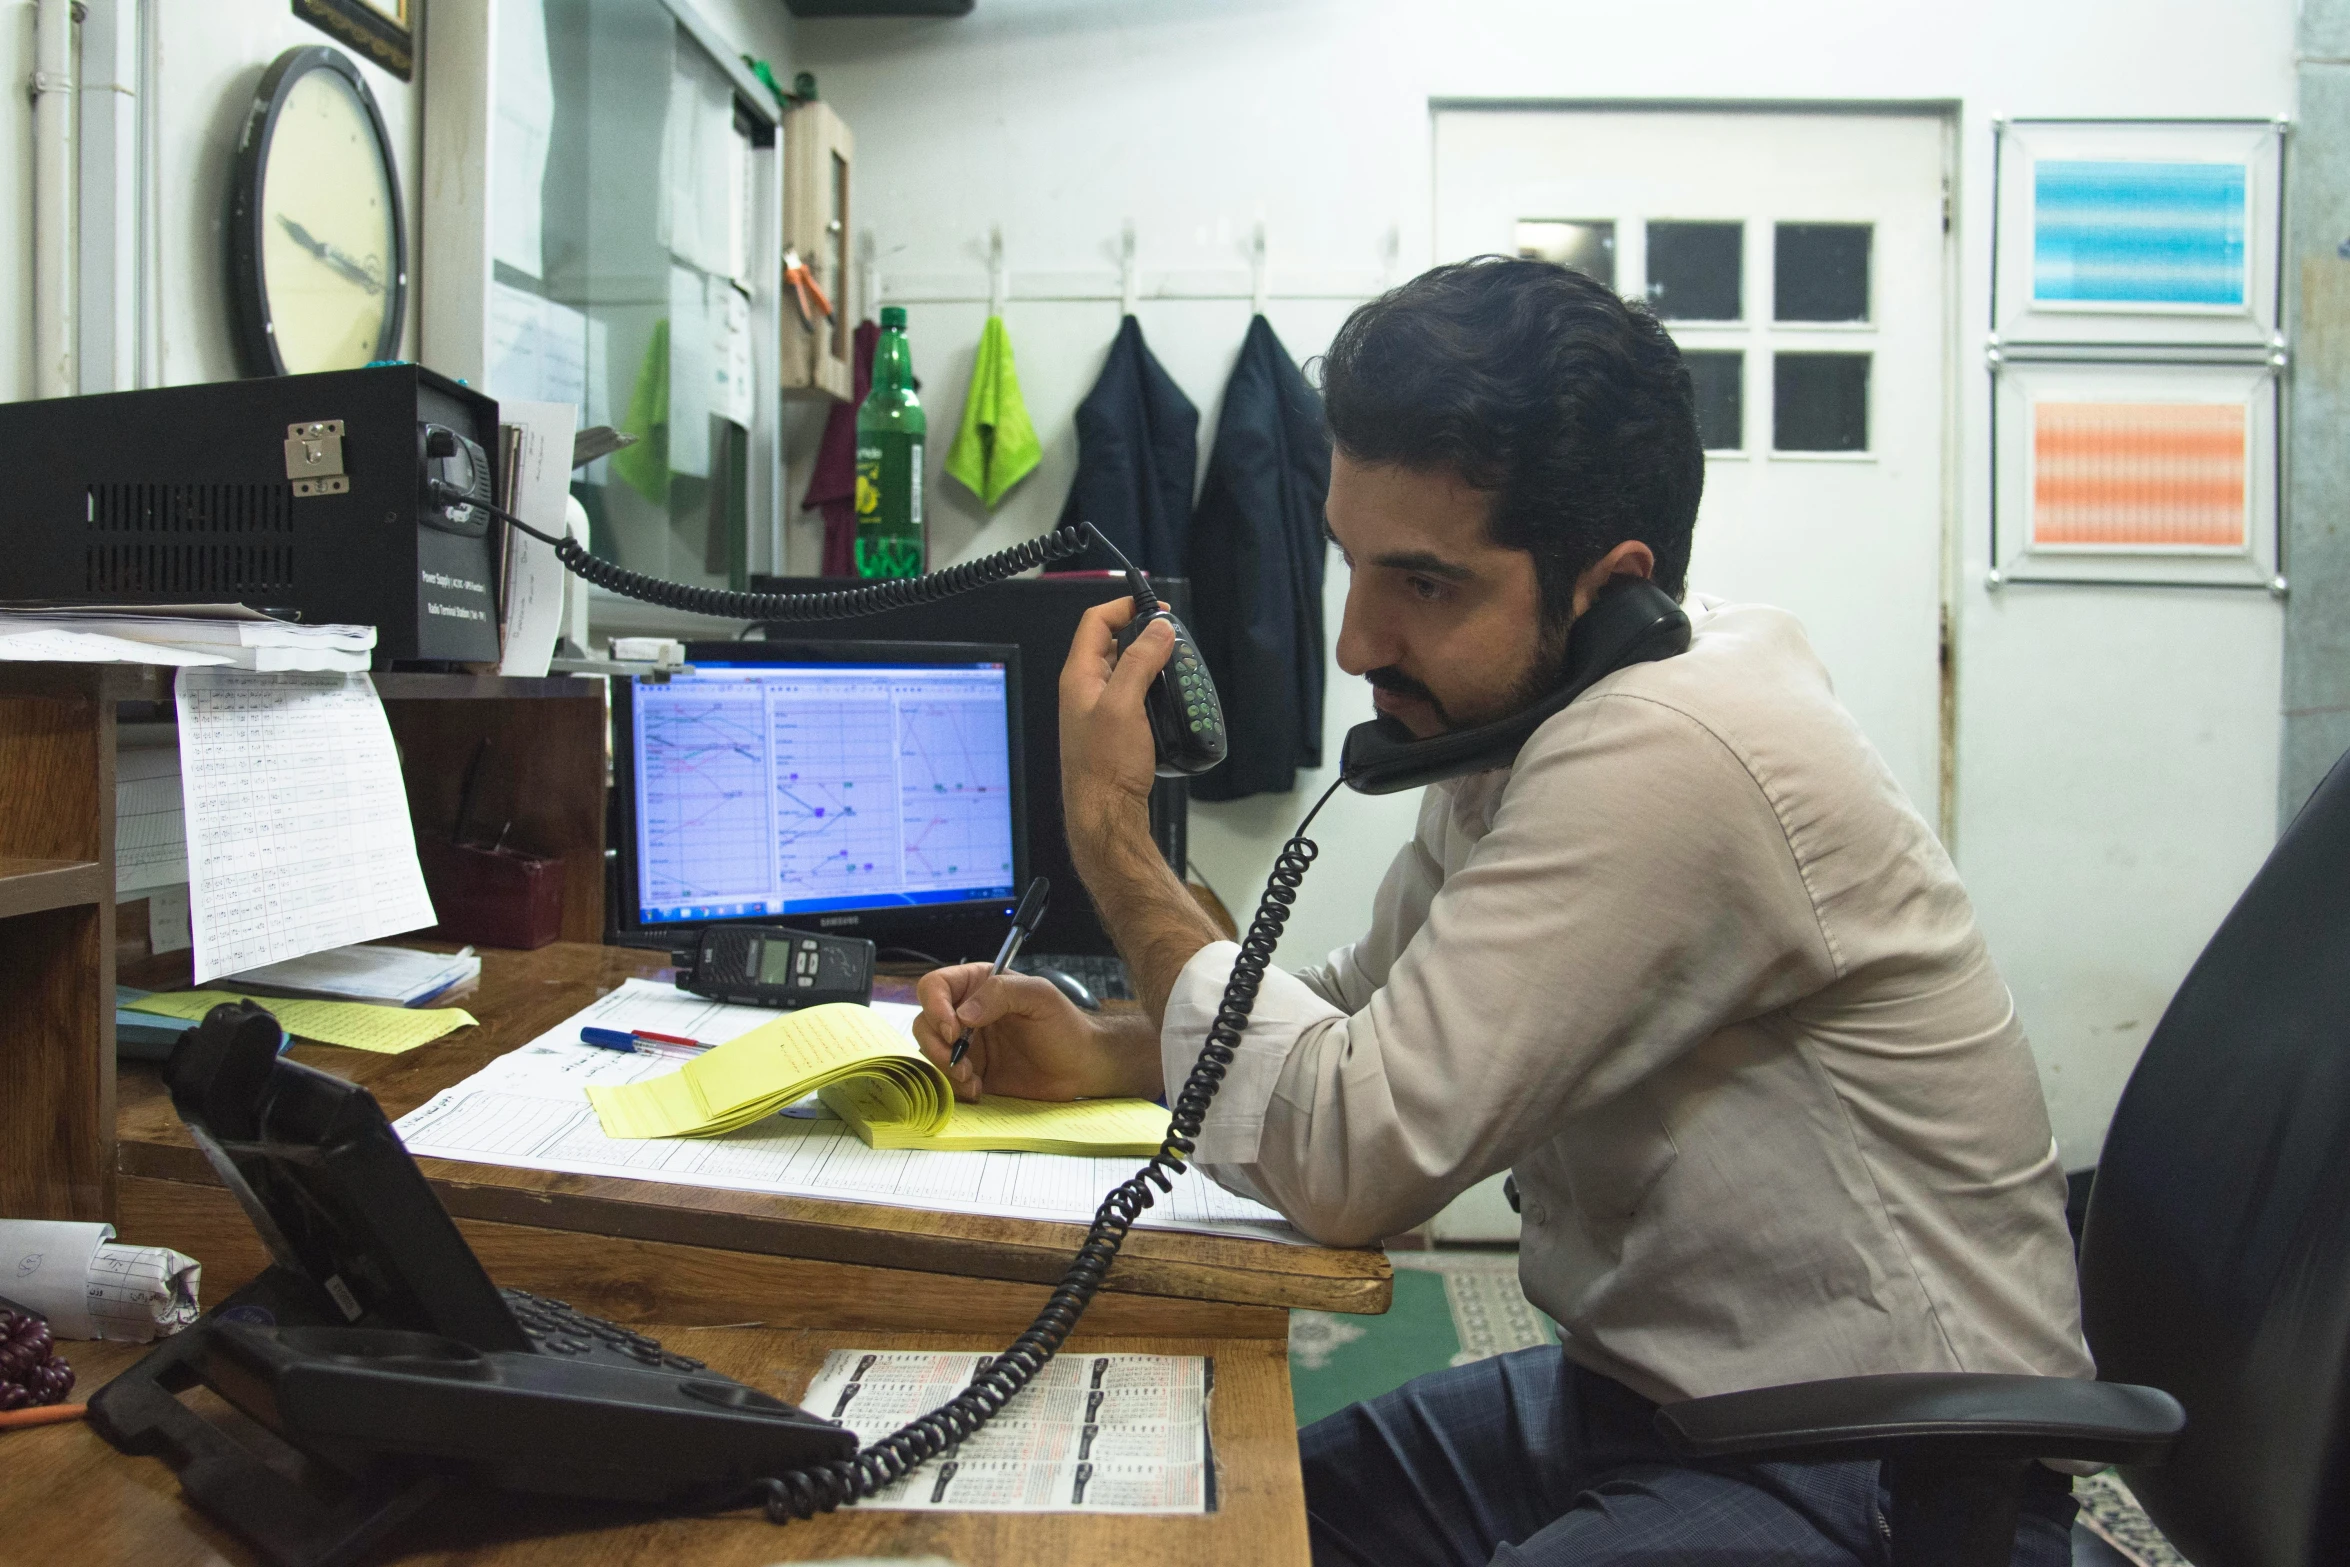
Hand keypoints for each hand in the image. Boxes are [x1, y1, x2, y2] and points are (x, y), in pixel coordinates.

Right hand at [914, 963, 1122, 1102]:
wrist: (1081, 1068)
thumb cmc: (1065, 1026)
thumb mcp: (1039, 997)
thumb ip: (1001, 993)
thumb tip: (963, 1013)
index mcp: (979, 985)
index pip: (935, 986)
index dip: (935, 1006)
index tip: (953, 1029)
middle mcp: (966, 1013)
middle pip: (924, 1022)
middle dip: (936, 1045)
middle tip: (962, 1064)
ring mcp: (967, 1045)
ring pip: (930, 1052)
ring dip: (945, 1069)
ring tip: (973, 1079)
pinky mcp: (971, 1073)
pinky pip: (946, 1079)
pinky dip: (955, 1087)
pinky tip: (979, 1089)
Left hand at [1059, 597, 1173, 856]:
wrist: (1107, 814)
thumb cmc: (1107, 765)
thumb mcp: (1125, 705)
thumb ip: (1140, 661)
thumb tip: (1158, 628)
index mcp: (1079, 676)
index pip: (1095, 622)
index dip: (1124, 607)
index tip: (1157, 610)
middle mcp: (1084, 689)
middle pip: (1112, 643)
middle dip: (1143, 636)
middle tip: (1172, 641)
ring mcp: (1098, 709)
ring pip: (1126, 670)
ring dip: (1150, 663)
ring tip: (1175, 668)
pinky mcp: (1115, 728)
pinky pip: (1134, 695)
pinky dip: (1152, 689)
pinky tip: (1168, 698)